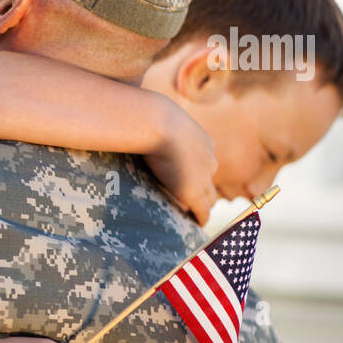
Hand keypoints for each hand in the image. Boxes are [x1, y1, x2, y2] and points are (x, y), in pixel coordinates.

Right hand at [143, 105, 217, 224]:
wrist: (159, 124)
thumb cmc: (151, 117)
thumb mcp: (157, 120)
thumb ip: (153, 127)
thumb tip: (132, 121)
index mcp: (202, 142)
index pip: (204, 164)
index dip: (197, 174)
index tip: (188, 180)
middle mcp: (208, 160)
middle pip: (210, 182)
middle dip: (204, 192)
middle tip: (194, 202)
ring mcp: (203, 177)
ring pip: (209, 198)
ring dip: (202, 206)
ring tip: (193, 215)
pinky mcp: (194, 192)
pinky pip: (203, 211)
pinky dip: (200, 218)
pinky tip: (196, 224)